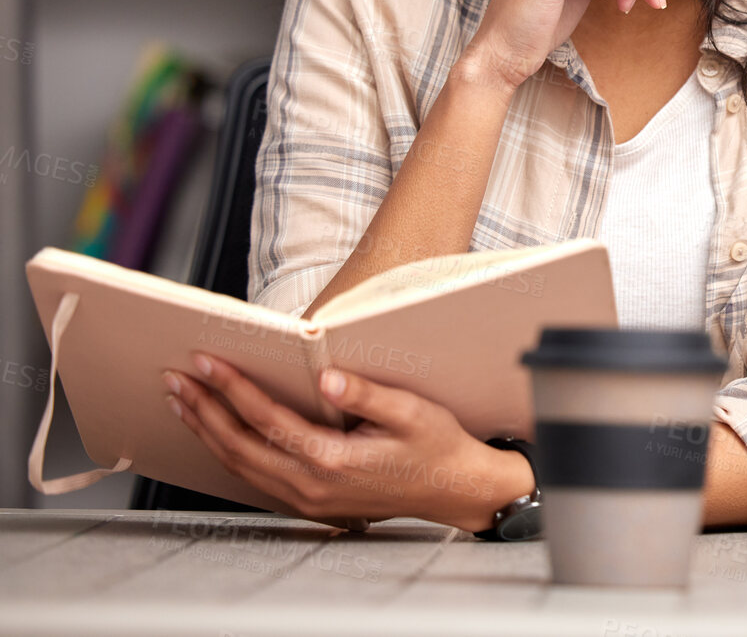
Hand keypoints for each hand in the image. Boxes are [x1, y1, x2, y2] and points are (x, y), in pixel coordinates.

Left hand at [162, 354, 531, 532]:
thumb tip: (326, 377)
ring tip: (183, 403)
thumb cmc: (437, 447)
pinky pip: (254, 477)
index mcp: (332, 459)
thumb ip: (366, 394)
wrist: (454, 489)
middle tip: (175, 380)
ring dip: (207, 432)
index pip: (266, 419)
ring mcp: (307, 498)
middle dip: (203, 410)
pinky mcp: (309, 501)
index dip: (232, 388)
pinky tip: (218, 433)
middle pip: (239, 445)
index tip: (206, 362)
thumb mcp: (411, 412)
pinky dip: (228, 451)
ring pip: (239, 465)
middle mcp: (311, 484)